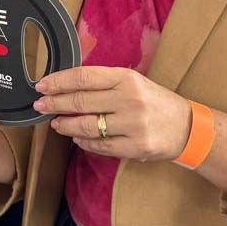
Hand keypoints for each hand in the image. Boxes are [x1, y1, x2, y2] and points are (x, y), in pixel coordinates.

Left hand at [33, 66, 190, 161]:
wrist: (186, 127)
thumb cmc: (153, 101)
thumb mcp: (132, 82)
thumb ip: (104, 83)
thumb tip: (66, 85)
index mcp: (126, 78)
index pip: (83, 78)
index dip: (58, 81)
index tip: (42, 85)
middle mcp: (129, 99)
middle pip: (81, 102)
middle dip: (55, 103)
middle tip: (40, 105)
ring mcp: (133, 125)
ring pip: (87, 126)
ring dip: (65, 125)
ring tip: (55, 123)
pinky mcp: (135, 147)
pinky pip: (100, 145)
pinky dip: (84, 141)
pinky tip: (76, 137)